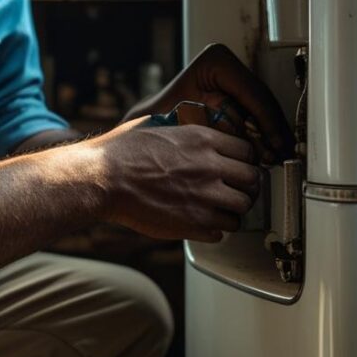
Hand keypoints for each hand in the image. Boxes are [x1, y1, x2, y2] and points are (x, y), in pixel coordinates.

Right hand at [83, 116, 260, 242]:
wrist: (103, 179)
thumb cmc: (122, 151)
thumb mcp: (158, 124)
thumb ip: (184, 128)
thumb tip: (192, 126)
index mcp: (204, 140)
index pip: (249, 151)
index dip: (245, 160)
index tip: (238, 166)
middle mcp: (210, 168)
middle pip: (253, 181)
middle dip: (246, 186)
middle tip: (235, 190)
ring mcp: (205, 198)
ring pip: (242, 209)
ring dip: (232, 210)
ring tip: (218, 210)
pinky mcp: (194, 224)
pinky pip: (221, 232)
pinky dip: (214, 229)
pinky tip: (201, 222)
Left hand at [123, 43, 293, 163]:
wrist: (151, 120)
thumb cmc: (157, 118)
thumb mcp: (182, 119)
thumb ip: (208, 127)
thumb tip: (245, 147)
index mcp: (216, 62)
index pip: (253, 93)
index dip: (268, 122)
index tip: (275, 145)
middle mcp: (229, 67)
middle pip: (264, 101)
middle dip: (275, 131)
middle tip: (283, 156)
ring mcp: (236, 80)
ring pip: (265, 110)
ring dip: (274, 136)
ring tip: (279, 159)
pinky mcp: (239, 95)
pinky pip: (259, 117)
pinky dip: (266, 136)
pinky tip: (270, 154)